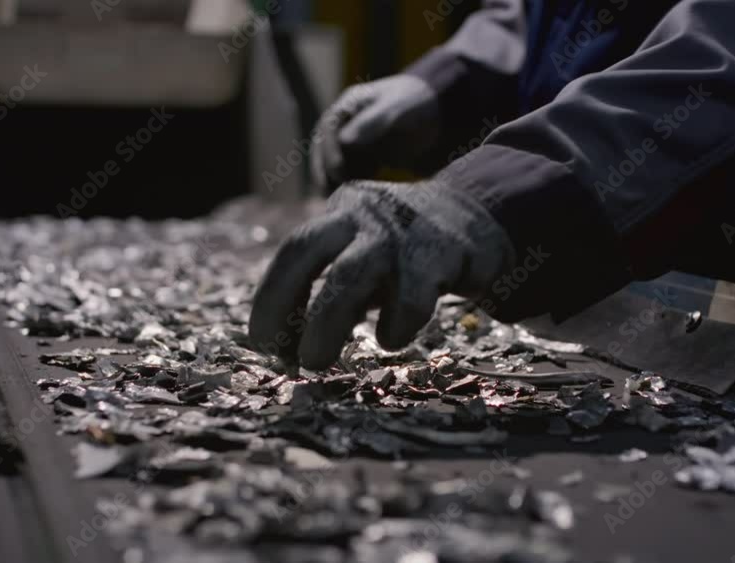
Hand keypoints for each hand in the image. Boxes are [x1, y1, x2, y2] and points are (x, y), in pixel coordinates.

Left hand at [249, 180, 514, 369]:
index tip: (261, 342)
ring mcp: (402, 233)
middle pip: (314, 257)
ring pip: (354, 275)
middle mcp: (366, 217)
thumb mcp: (358, 256)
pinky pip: (411, 298)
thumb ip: (326, 292)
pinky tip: (390, 338)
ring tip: (319, 362)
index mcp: (338, 216)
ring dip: (328, 323)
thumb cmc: (400, 251)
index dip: (270, 297)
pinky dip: (394, 325)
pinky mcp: (442, 254)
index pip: (293, 251)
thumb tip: (288, 348)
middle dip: (292, 311)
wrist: (473, 219)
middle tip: (292, 359)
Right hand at [311, 75, 439, 191]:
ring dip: (336, 183)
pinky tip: (356, 201)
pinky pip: (353, 174)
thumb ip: (371, 122)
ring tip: (339, 202)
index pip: (328, 131)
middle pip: (324, 150)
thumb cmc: (415, 102)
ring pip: (336, 165)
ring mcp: (354, 143)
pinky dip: (352, 186)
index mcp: (347, 107)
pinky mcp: (366, 158)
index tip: (338, 171)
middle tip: (329, 193)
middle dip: (325, 172)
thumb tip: (343, 141)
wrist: (437, 110)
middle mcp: (344, 125)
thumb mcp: (395, 108)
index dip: (329, 152)